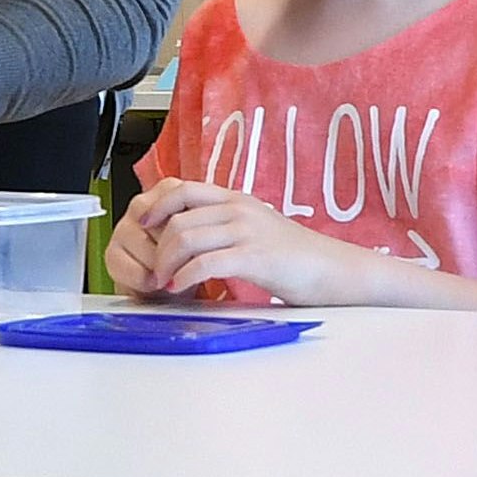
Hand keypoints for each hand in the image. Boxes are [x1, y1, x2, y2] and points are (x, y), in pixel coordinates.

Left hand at [112, 179, 363, 304]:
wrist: (334, 269)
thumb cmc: (295, 257)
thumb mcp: (257, 228)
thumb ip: (226, 225)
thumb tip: (192, 235)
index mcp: (237, 199)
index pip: (183, 188)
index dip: (156, 205)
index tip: (142, 224)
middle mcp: (239, 208)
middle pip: (178, 217)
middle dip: (158, 247)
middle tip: (154, 270)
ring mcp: (247, 230)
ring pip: (186, 237)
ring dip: (167, 264)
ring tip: (165, 283)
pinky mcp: (255, 256)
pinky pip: (206, 262)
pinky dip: (186, 276)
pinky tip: (183, 288)